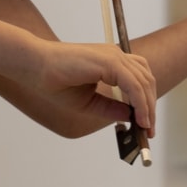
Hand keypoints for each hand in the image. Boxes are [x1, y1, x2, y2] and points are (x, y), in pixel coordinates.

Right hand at [37, 41, 156, 135]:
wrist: (35, 66)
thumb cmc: (56, 81)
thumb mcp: (89, 102)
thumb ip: (110, 108)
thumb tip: (132, 117)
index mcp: (111, 62)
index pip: (139, 79)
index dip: (146, 101)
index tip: (146, 124)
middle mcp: (116, 56)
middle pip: (146, 80)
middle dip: (150, 107)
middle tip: (149, 131)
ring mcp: (113, 56)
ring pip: (143, 81)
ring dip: (148, 106)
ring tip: (145, 127)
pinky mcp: (109, 61)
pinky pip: (133, 83)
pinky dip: (140, 102)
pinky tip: (139, 118)